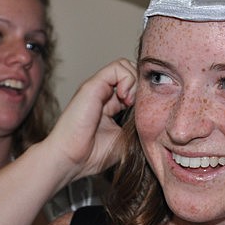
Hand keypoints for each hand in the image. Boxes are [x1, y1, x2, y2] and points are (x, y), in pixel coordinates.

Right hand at [44, 59, 136, 179]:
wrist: (71, 159)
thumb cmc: (93, 154)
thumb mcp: (123, 137)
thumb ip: (136, 122)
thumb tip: (153, 112)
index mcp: (110, 104)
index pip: (133, 86)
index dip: (143, 94)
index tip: (143, 113)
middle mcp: (103, 93)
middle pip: (131, 72)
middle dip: (141, 86)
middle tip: (137, 107)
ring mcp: (98, 87)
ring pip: (126, 66)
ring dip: (135, 82)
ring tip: (129, 103)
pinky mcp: (93, 85)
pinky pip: (118, 67)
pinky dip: (128, 79)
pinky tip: (124, 98)